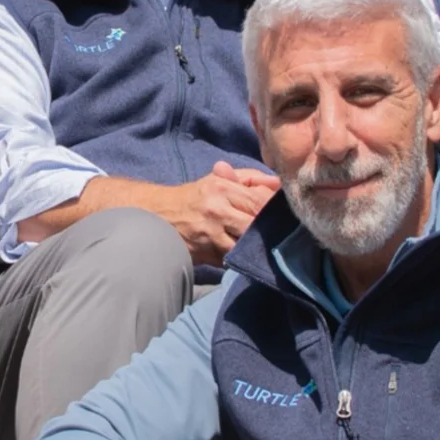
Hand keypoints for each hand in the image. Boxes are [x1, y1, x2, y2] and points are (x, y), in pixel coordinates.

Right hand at [163, 163, 278, 265]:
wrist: (158, 216)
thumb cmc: (194, 197)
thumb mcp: (218, 180)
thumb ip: (250, 178)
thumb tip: (278, 183)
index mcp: (222, 188)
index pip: (260, 201)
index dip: (274, 210)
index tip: (280, 214)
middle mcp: (217, 210)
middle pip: (256, 224)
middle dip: (268, 230)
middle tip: (276, 232)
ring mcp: (211, 235)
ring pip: (246, 245)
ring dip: (255, 247)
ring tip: (263, 246)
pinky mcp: (205, 255)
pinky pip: (232, 260)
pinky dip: (240, 259)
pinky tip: (245, 256)